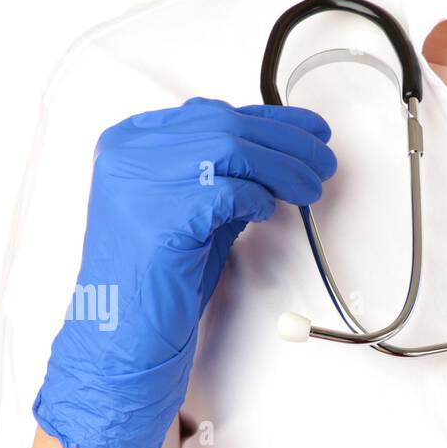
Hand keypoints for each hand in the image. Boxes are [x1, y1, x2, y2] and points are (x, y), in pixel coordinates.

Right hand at [34, 97, 335, 447]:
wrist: (122, 335)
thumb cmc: (159, 279)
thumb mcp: (191, 211)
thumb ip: (221, 177)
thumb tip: (282, 154)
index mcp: (128, 144)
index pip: (209, 112)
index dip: (269, 120)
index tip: (310, 131)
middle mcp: (127, 155)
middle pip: (223, 125)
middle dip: (286, 142)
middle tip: (323, 163)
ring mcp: (138, 183)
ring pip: (229, 150)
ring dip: (283, 169)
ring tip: (311, 188)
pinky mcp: (158, 217)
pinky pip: (224, 191)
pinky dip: (255, 198)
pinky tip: (266, 212)